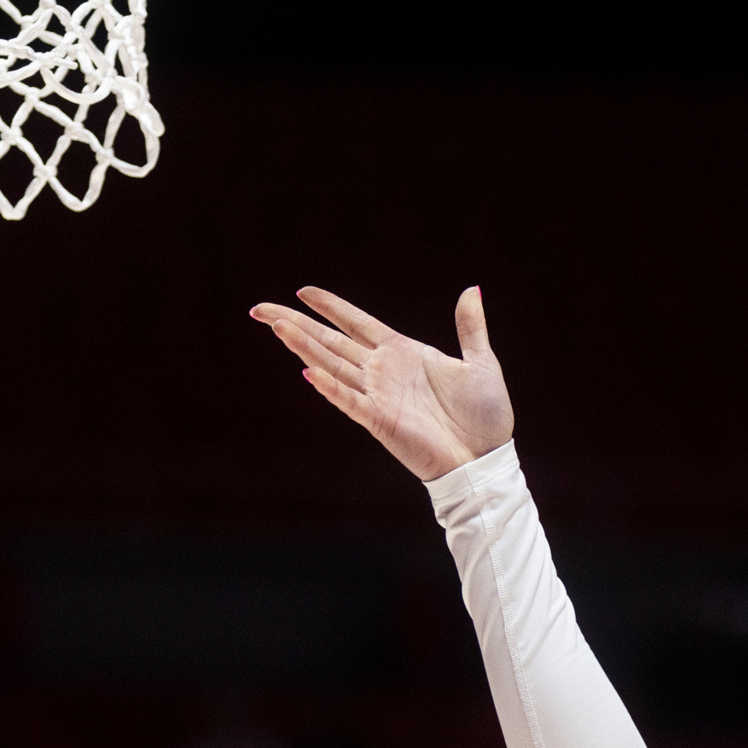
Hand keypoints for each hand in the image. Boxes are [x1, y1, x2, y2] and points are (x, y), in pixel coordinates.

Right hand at [251, 285, 514, 480]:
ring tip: (276, 326)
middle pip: (331, 341)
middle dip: (296, 323)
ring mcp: (378, 396)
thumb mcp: (481, 362)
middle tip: (260, 308)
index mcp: (404, 353)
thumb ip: (470, 327)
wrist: (487, 458)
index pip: (357, 323)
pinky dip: (329, 386)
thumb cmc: (486, 416)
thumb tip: (471, 289)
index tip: (303, 291)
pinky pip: (349, 400)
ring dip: (303, 346)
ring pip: (331, 365)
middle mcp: (383, 372)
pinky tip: (307, 370)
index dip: (331, 307)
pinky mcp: (380, 421)